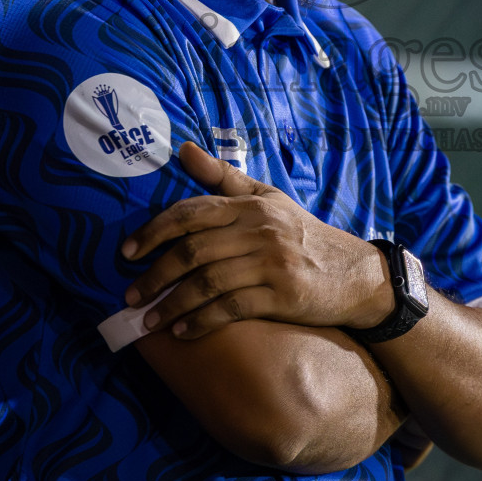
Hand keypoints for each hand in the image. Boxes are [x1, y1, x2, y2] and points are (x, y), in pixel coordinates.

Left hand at [121, 141, 393, 338]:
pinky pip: (231, 309)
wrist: (355, 274)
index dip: (153, 232)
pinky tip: (183, 331)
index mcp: (250, 206)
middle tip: (130, 295)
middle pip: (193, 251)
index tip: (126, 252)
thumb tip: (182, 149)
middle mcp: (259, 231)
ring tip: (148, 321)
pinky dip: (202, 321)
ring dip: (172, 305)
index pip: (191, 213)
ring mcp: (271, 264)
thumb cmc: (302, 234)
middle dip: (155, 275)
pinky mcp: (282, 296)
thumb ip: (223, 177)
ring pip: (207, 283)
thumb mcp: (267, 198)